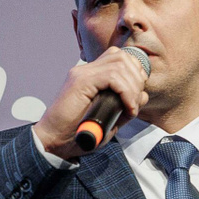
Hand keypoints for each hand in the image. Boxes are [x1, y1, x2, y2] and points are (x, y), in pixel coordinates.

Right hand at [31, 44, 149, 156]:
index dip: (136, 74)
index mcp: (92, 75)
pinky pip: (112, 77)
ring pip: (120, 65)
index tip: (137, 96)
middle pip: (123, 57)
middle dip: (137, 79)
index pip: (120, 58)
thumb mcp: (111, 118)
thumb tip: (143, 95)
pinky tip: (127, 108)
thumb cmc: (79, 132)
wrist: (55, 141)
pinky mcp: (80, 82)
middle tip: (135, 102)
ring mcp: (82, 74)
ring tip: (131, 107)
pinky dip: (126, 92)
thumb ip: (126, 106)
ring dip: (133, 87)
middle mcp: (87, 70)